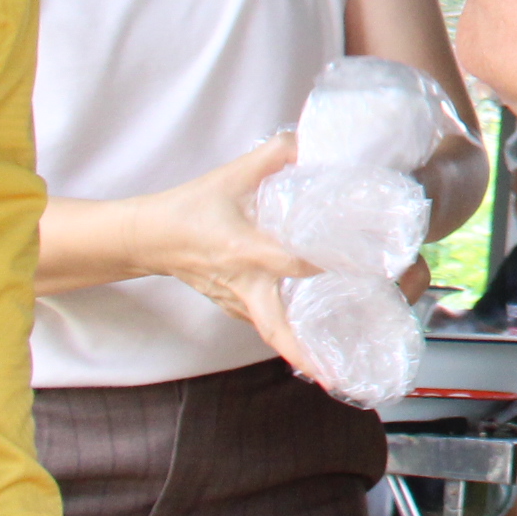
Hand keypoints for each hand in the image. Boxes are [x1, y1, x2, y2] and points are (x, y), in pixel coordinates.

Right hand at [146, 136, 329, 378]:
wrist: (150, 237)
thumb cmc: (191, 207)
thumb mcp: (231, 175)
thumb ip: (274, 154)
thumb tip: (312, 140)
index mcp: (245, 252)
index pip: (293, 263)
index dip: (329, 264)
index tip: (366, 268)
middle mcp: (242, 285)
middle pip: (277, 330)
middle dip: (305, 354)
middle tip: (336, 374)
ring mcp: (236, 302)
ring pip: (272, 333)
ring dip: (302, 352)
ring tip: (338, 368)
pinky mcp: (234, 307)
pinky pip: (265, 326)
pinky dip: (289, 339)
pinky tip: (316, 342)